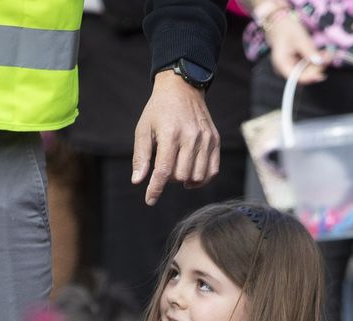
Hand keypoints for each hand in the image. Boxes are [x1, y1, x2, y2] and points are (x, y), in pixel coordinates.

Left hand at [132, 70, 220, 205]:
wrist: (182, 88)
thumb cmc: (159, 110)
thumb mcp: (143, 129)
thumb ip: (141, 156)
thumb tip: (138, 181)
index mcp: (170, 134)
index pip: (163, 171)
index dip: (155, 189)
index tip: (150, 200)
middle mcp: (191, 137)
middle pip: (180, 176)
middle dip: (169, 178)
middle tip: (164, 167)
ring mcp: (206, 139)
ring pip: (197, 176)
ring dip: (184, 179)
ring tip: (177, 169)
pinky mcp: (215, 140)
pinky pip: (212, 171)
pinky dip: (202, 179)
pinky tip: (191, 176)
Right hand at [263, 10, 326, 83]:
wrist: (279, 22)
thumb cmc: (286, 28)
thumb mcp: (299, 38)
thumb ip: (309, 51)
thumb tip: (320, 62)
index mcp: (282, 64)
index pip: (297, 78)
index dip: (311, 76)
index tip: (323, 70)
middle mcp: (285, 69)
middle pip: (304, 75)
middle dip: (318, 67)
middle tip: (330, 56)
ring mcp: (290, 66)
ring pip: (308, 71)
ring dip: (319, 64)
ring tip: (329, 54)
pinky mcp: (295, 63)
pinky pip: (307, 66)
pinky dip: (316, 60)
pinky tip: (323, 54)